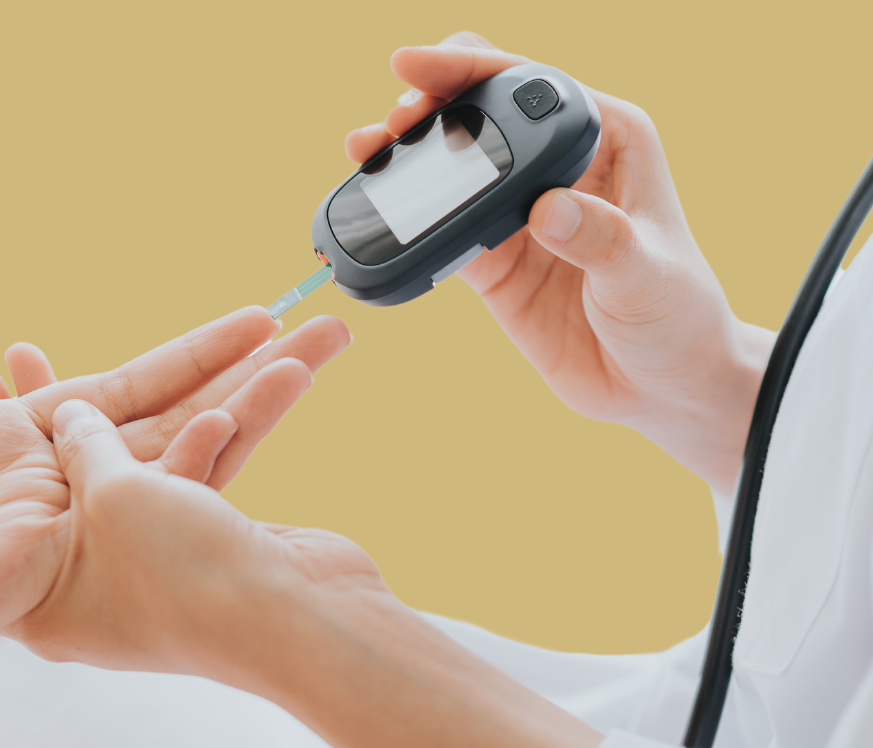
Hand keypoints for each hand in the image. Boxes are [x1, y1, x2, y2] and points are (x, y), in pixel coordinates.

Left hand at [0, 274, 350, 747]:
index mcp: (0, 460)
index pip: (103, 396)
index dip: (169, 357)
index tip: (231, 320)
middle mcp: (41, 497)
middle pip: (156, 422)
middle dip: (224, 372)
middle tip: (289, 320)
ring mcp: (51, 533)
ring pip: (166, 458)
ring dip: (242, 403)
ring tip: (312, 345)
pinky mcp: (45, 562)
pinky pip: (131, 506)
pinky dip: (195, 457)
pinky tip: (245, 405)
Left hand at [19, 395, 600, 747]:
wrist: (292, 632)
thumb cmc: (180, 573)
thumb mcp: (110, 493)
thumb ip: (84, 445)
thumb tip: (71, 415)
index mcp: (46, 590)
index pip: (6, 498)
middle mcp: (95, 579)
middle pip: (76, 471)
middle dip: (63, 402)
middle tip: (20, 349)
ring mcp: (157, 564)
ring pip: (161, 455)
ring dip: (201, 389)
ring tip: (214, 331)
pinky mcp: (211, 548)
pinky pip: (209, 468)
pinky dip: (231, 424)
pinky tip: (263, 375)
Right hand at [347, 32, 773, 491]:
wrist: (660, 388)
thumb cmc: (677, 318)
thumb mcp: (648, 274)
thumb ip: (601, 238)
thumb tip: (547, 208)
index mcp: (607, 139)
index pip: (529, 83)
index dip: (470, 68)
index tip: (418, 66)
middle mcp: (558, 165)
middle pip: (478, 111)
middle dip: (428, 103)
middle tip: (391, 121)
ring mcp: (518, 211)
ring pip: (449, 165)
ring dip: (403, 153)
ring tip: (363, 149)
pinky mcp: (491, 258)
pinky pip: (437, 226)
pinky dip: (403, 215)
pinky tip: (372, 204)